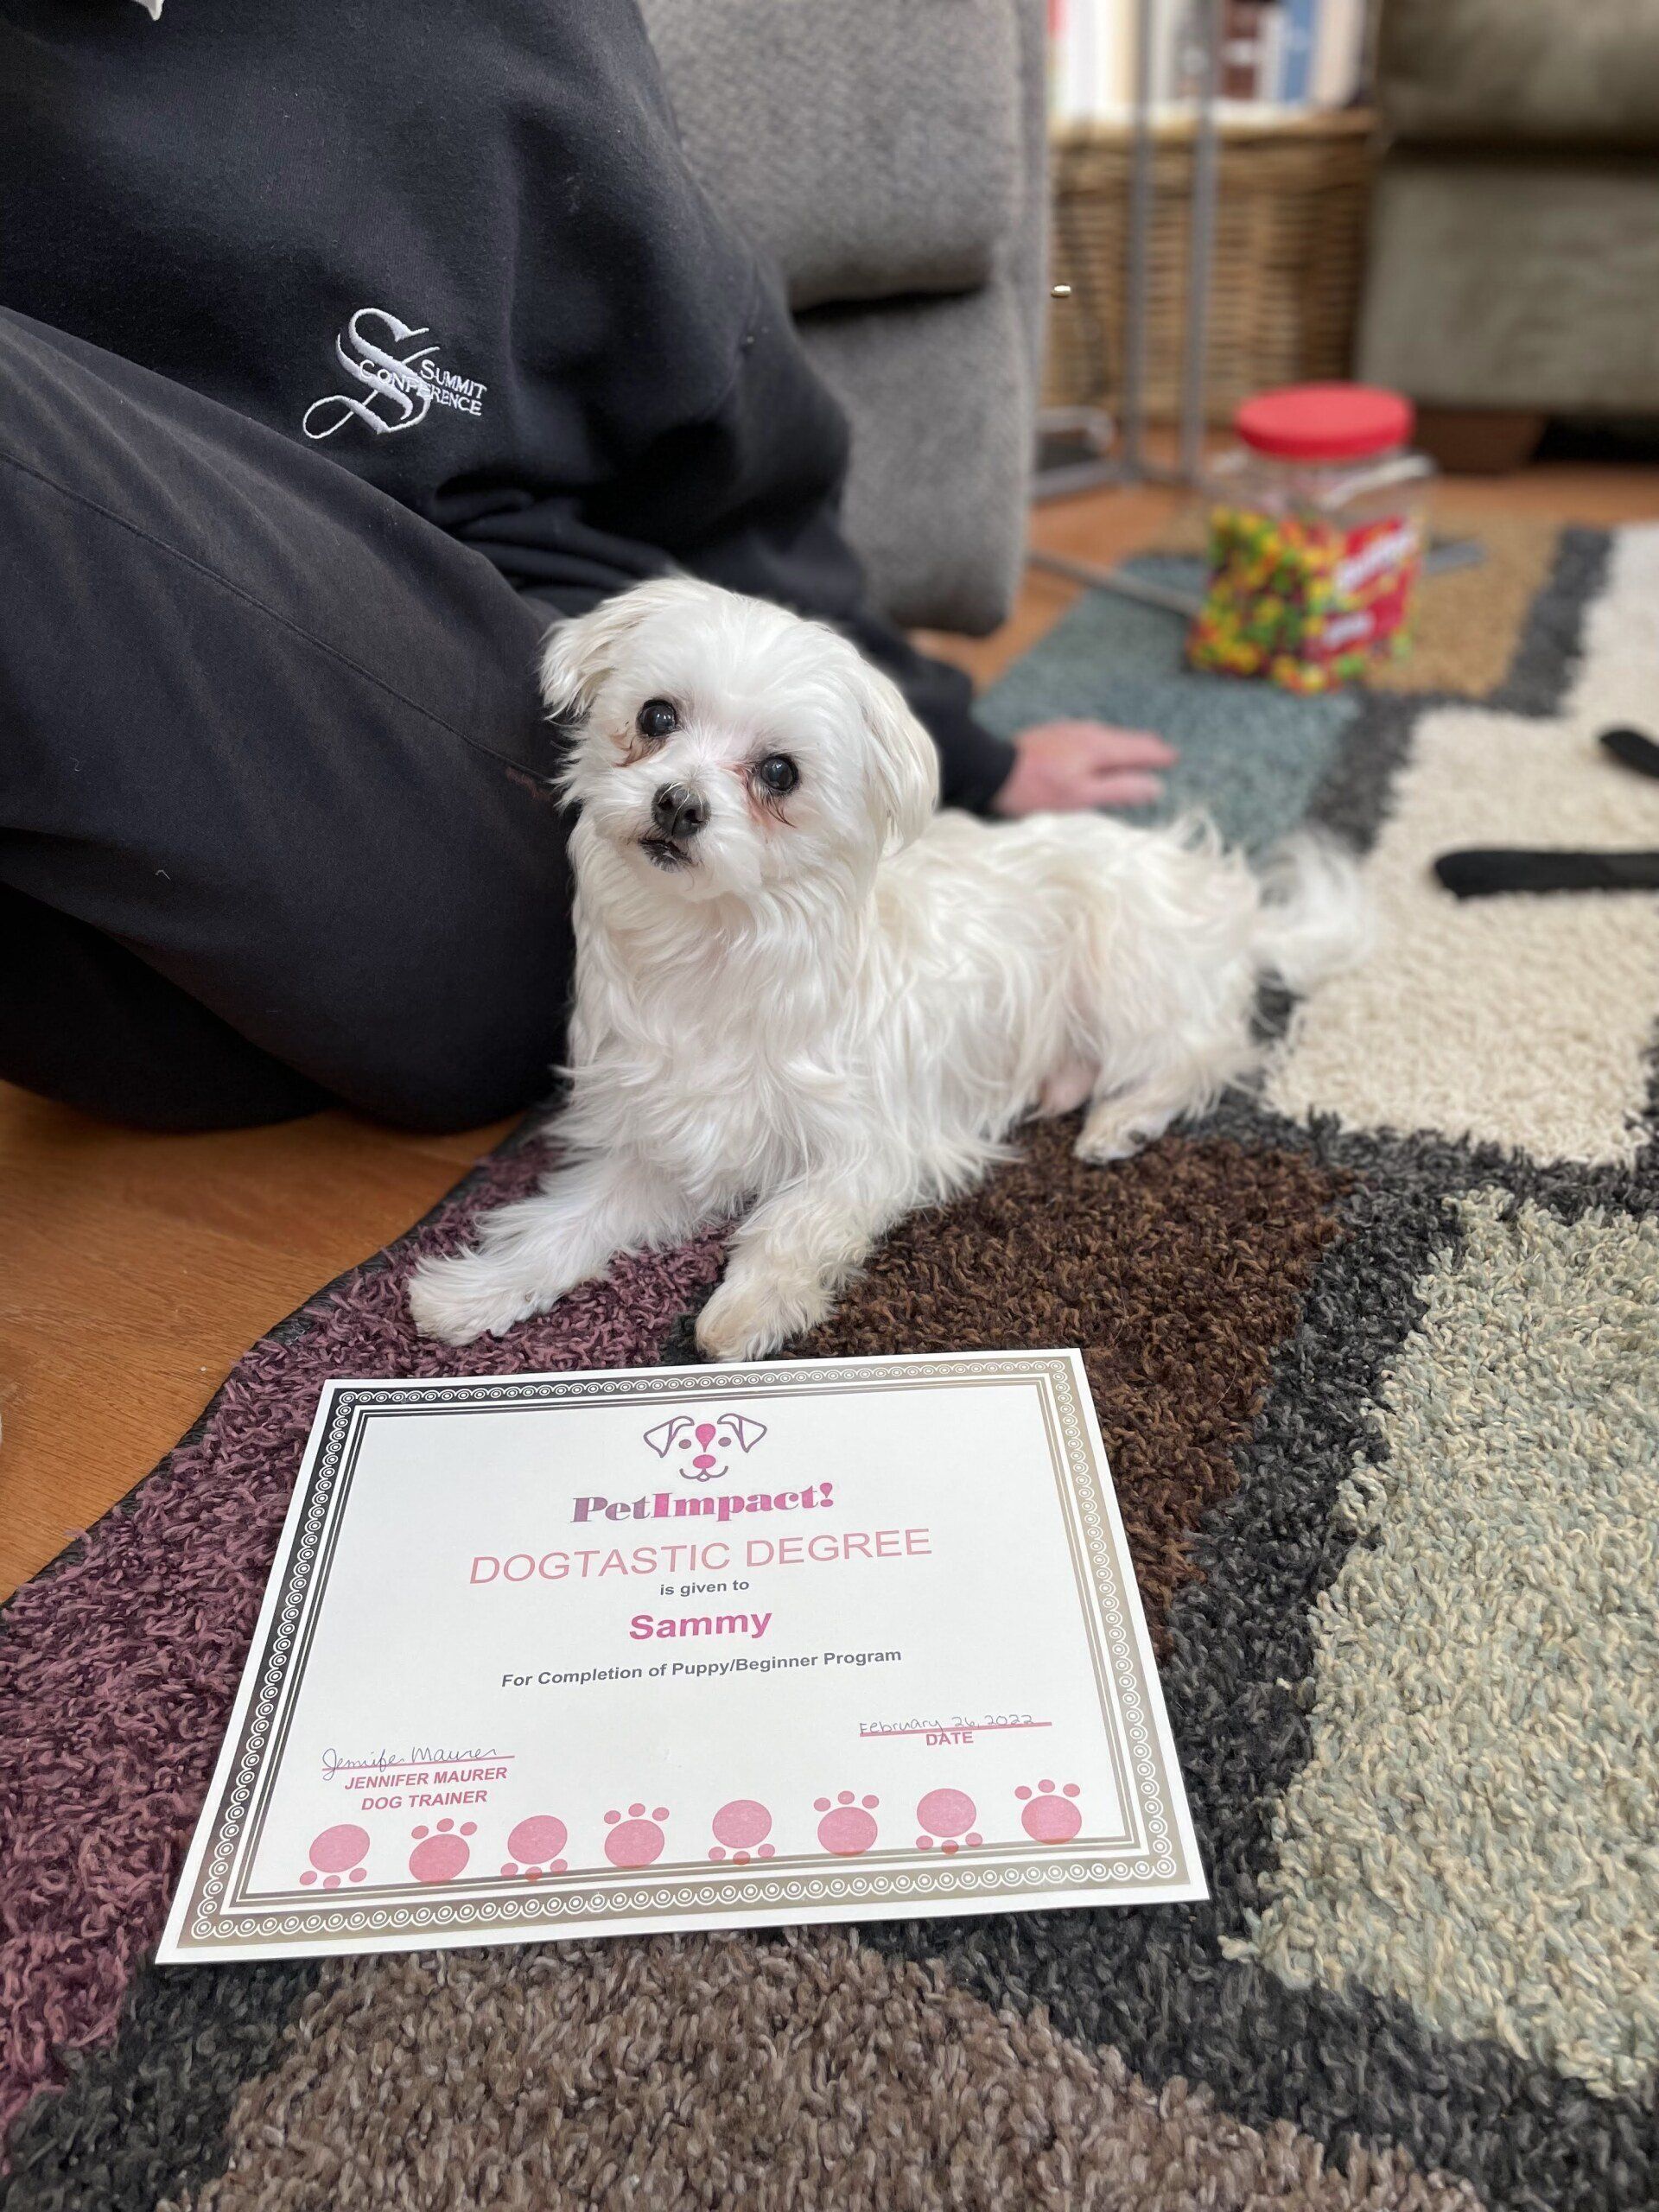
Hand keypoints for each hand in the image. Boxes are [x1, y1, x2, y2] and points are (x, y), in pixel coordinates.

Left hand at [992, 721, 1175, 816]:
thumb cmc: (1037, 789)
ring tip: (1137, 747)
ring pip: (1107, 735)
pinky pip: (1090, 735)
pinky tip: (1099, 746)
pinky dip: (1105, 741)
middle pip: (1124, 738)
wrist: (992, 769)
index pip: (1137, 749)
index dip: (1157, 755)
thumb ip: (1119, 790)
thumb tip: (1154, 786)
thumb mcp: (1082, 796)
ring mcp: (1069, 730)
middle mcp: (1087, 733)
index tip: (1174, 758)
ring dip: (1125, 742)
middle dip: (1145, 745)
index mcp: (1098, 747)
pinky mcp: (1054, 733)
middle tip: (1163, 750)